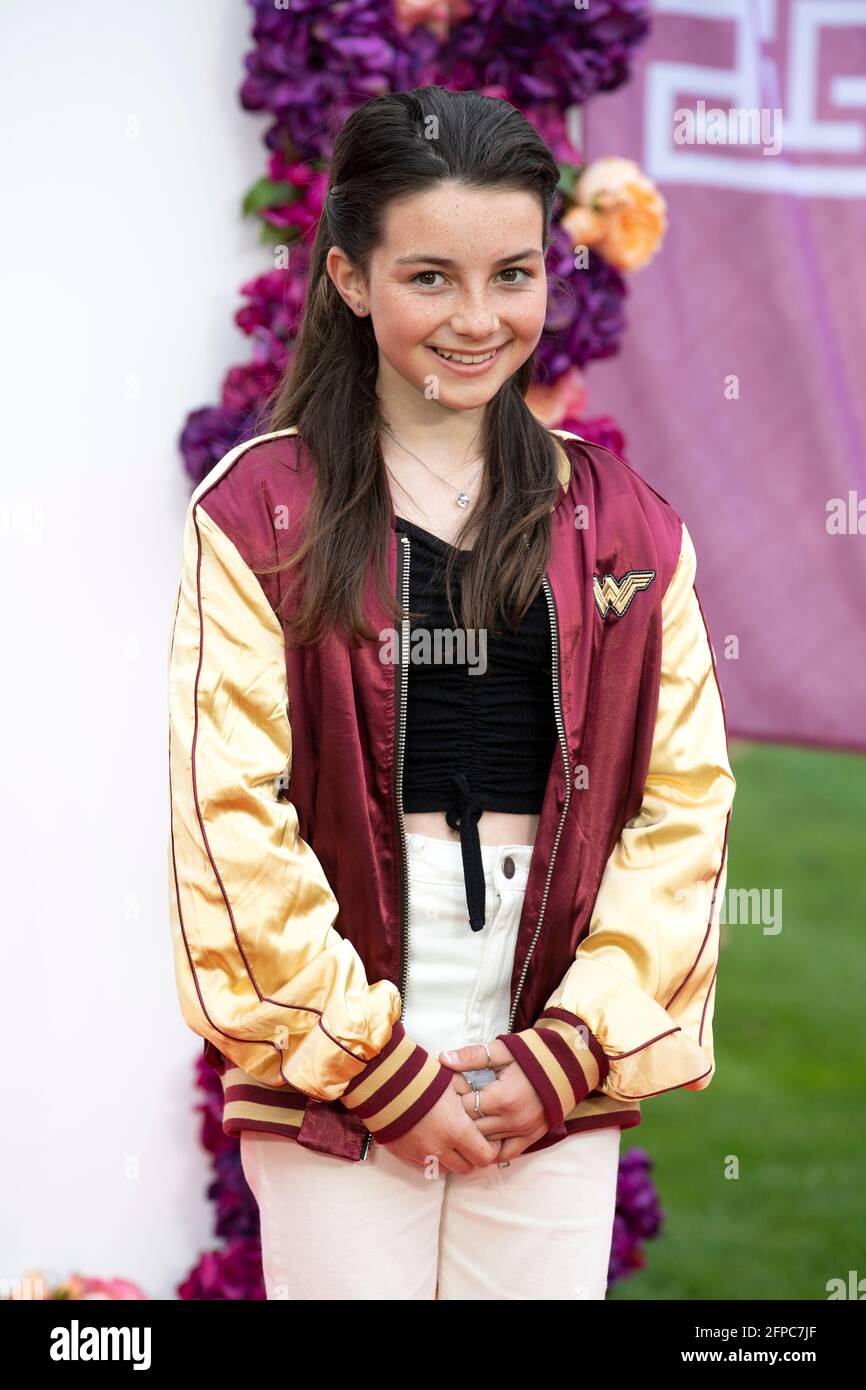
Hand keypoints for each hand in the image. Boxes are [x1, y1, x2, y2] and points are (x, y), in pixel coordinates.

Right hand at [376, 1078, 503, 1174]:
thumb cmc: (421, 1077)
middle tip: (468, 1140)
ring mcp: (419, 1153)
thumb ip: (467, 1097)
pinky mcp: (402, 1153)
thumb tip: (477, 1101)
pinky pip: (422, 1163)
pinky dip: (428, 1155)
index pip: (484, 1157)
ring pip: (444, 1169)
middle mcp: (440, 1148)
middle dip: (470, 1156)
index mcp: (457, 1130)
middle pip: (465, 1168)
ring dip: (449, 1158)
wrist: (384, 1081)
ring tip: (446, 1139)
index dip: (489, 1149)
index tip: (487, 1139)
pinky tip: (426, 1136)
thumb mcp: (452, 1081)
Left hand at [439, 1041, 548, 1161]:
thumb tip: (443, 1059)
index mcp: (503, 1098)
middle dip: (458, 1117)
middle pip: (471, 1129)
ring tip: (465, 1118)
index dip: (452, 1099)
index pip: (464, 1108)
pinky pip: (505, 1154)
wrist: (569, 1064)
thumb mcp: (502, 1050)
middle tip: (452, 1105)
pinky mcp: (532, 1138)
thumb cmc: (534, 1054)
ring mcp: (523, 1132)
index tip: (448, 1090)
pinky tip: (481, 1137)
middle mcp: (513, 1121)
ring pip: (484, 1143)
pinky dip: (490, 1149)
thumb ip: (472, 1056)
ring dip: (472, 1132)